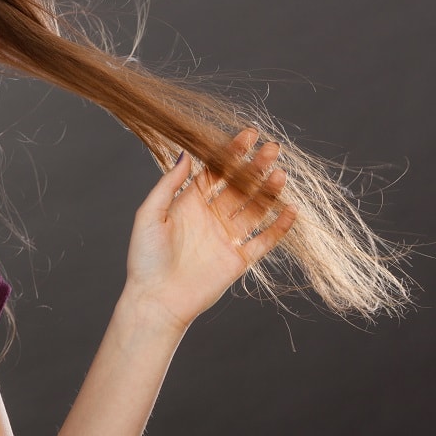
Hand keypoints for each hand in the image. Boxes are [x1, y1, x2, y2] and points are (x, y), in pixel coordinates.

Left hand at [122, 129, 297, 333]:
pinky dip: (279, 226)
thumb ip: (168, 185)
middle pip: (239, 186)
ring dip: (268, 191)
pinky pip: (264, 240)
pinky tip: (290, 210)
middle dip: (255, 167)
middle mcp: (210, 217)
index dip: (232, 153)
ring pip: (254, 209)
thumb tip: (186, 153)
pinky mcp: (238, 260)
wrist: (155, 299)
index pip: (216, 172)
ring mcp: (226, 238)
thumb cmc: (145, 258)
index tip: (249, 135)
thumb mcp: (149, 214)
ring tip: (280, 174)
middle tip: (272, 148)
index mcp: (189, 204)